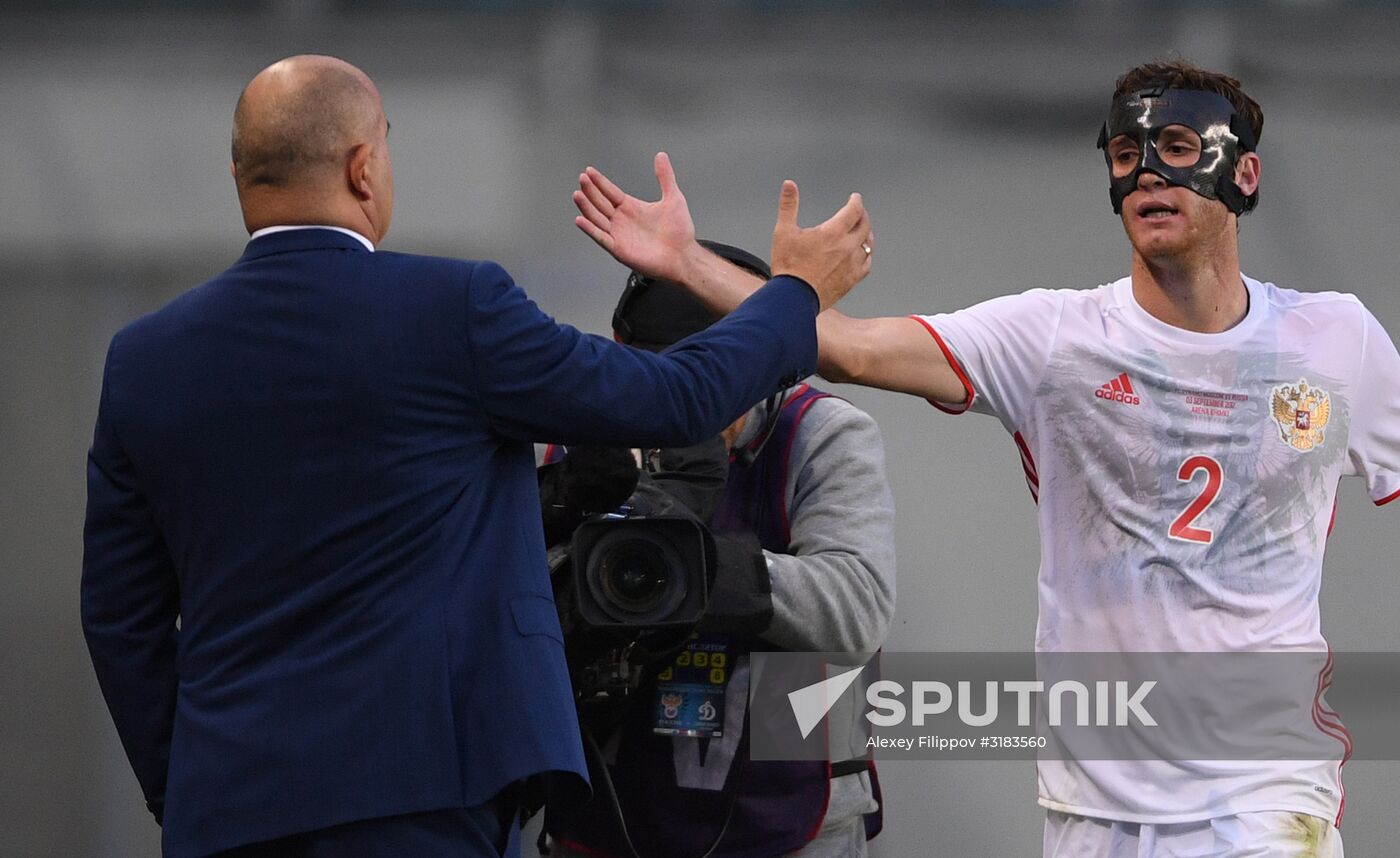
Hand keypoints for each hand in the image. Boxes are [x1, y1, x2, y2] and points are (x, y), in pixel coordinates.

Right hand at [573, 152, 695, 283]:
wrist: (684, 256)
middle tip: (583, 178)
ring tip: (578, 195)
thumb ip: (665, 177)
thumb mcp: (673, 198)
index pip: (610, 192)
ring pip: (597, 218)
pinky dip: (590, 229)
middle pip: (600, 203)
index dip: (600, 182)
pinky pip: (601, 238)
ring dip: (586, 207)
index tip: (589, 171)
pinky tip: (580, 219)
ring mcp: (619, 234)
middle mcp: (622, 220)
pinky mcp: (619, 249)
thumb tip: (661, 156)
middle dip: (591, 191)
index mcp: (631, 208)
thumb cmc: (680, 232)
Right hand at [770, 181, 872, 311]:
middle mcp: (847, 247)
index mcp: (833, 232)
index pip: (854, 210)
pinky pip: (867, 264)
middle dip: (862, 216)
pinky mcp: (852, 280)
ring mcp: (852, 264)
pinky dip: (867, 255)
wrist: (794, 298)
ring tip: (863, 231)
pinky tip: (863, 255)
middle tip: (859, 212)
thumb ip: (789, 206)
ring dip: (867, 234)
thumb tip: (789, 185)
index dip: (856, 202)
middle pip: (864, 226)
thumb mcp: (783, 231)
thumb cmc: (789, 267)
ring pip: (868, 244)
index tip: (855, 198)